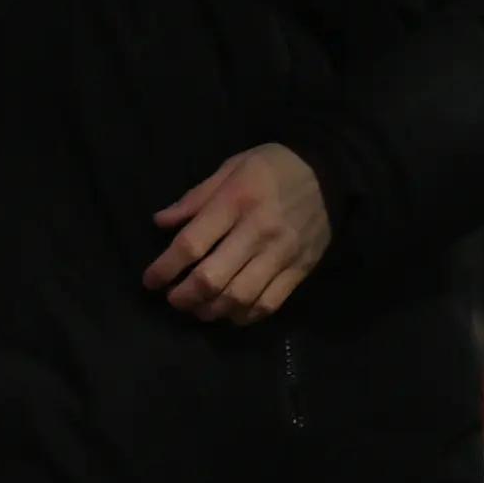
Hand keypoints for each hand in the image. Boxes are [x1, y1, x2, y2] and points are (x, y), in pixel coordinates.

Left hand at [145, 143, 328, 324]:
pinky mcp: (300, 269)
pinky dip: (243, 315)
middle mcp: (258, 231)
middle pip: (211, 279)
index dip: (163, 269)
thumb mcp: (232, 167)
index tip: (150, 280)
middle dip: (183, 297)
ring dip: (210, 310)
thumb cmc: (275, 167)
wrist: (333, 170)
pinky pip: (268, 304)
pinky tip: (231, 311)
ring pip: (238, 298)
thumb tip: (161, 222)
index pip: (191, 245)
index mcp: (236, 201)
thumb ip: (196, 197)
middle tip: (174, 298)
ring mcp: (282, 253)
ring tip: (199, 307)